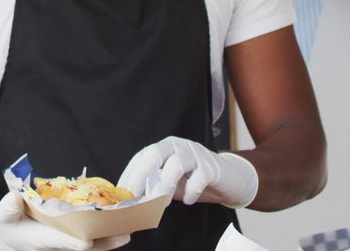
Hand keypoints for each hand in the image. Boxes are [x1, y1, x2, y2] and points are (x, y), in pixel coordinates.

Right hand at [0, 191, 130, 250]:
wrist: (13, 239)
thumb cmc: (8, 225)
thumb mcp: (1, 216)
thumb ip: (7, 207)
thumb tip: (16, 197)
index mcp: (41, 238)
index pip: (59, 241)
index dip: (72, 242)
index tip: (85, 241)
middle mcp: (59, 243)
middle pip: (84, 244)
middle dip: (103, 241)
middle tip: (124, 235)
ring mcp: (69, 241)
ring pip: (94, 243)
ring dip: (111, 238)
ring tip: (130, 230)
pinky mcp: (75, 236)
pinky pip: (96, 237)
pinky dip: (109, 232)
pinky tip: (125, 223)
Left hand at [118, 136, 257, 208]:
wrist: (227, 178)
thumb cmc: (193, 180)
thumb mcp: (170, 182)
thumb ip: (153, 187)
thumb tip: (132, 203)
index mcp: (164, 148)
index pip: (142, 156)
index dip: (130, 174)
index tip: (122, 193)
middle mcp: (178, 146)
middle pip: (155, 154)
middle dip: (142, 175)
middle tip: (135, 197)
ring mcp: (196, 154)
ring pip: (177, 164)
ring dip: (165, 185)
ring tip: (161, 203)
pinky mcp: (212, 166)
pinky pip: (200, 176)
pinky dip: (193, 190)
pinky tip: (189, 200)